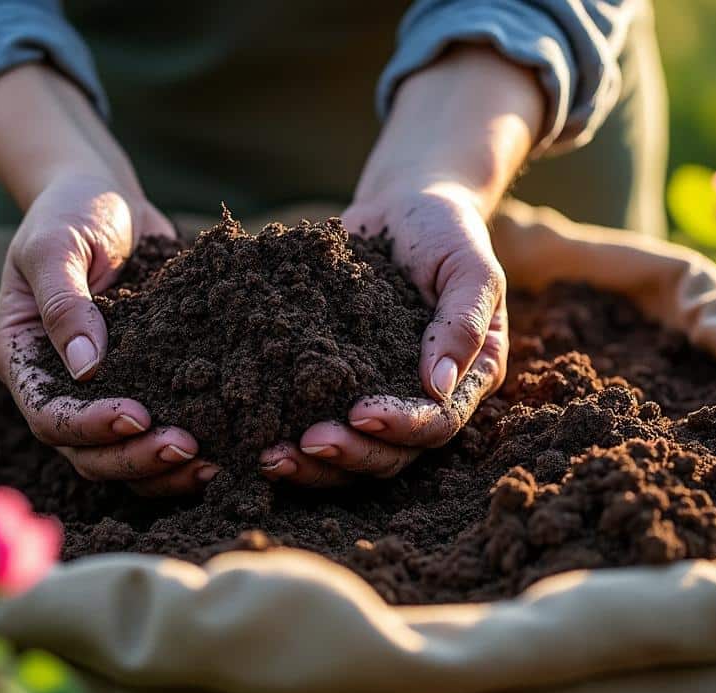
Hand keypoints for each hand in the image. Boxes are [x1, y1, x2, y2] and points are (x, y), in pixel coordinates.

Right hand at [0, 174, 218, 494]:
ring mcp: (102, 392)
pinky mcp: (145, 385)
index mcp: (23, 358)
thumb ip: (65, 302)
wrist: (107, 197)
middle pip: (87, 453)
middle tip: (187, 447)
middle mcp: (60, 386)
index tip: (137, 416)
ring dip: (165, 469)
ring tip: (213, 463)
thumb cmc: (71, 210)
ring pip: (124, 456)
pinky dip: (189, 449)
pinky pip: (159, 432)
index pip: (49, 415)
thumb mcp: (56, 244)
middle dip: (135, 458)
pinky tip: (230, 446)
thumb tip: (86, 366)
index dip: (89, 426)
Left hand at [259, 181, 508, 485]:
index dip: (401, 427)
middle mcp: (418, 400)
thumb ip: (463, 322)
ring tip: (269, 456)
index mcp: (464, 381)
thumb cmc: (446, 232)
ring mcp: (373, 395)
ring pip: (346, 447)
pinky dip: (280, 428)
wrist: (400, 206)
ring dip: (310, 463)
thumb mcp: (470, 266)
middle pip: (388, 453)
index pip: (437, 423)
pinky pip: (308, 417)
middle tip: (306, 444)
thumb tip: (440, 386)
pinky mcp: (330, 383)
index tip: (360, 413)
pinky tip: (245, 432)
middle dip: (348, 455)